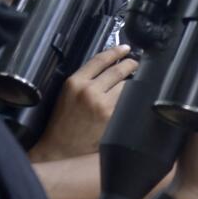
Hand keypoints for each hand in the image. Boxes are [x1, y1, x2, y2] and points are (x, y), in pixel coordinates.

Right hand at [27, 46, 136, 162]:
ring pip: (126, 85)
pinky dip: (132, 98)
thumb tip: (108, 67)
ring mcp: (102, 104)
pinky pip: (128, 102)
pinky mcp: (112, 118)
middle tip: (135, 63)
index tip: (125, 48)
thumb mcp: (67, 94)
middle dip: (130, 64)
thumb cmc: (63, 123)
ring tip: (137, 81)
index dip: (115, 51)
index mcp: (75, 83)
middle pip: (117, 70)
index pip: (100, 60)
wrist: (60, 149)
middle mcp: (89, 91)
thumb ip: (85, 80)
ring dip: (133, 82)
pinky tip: (134, 98)